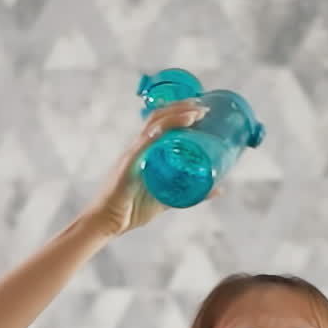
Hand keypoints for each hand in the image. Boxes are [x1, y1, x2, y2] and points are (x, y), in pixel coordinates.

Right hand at [84, 99, 217, 237]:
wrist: (108, 222)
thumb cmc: (133, 210)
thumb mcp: (169, 199)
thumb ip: (191, 193)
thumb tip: (219, 189)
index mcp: (145, 150)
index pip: (161, 121)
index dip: (179, 109)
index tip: (201, 106)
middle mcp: (137, 147)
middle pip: (159, 117)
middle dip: (181, 106)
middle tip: (203, 105)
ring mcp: (132, 154)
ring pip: (153, 126)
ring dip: (175, 116)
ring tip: (195, 112)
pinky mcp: (128, 166)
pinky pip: (142, 146)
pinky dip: (156, 135)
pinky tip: (166, 130)